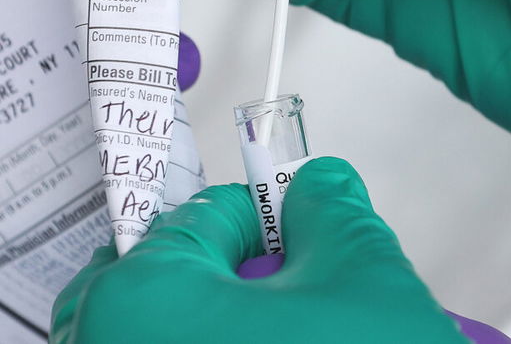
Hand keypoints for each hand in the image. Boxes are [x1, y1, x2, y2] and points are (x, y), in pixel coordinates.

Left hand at [52, 158, 467, 343]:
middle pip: (167, 290)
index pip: (200, 220)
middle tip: (297, 291)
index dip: (264, 215)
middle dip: (236, 281)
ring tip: (309, 338)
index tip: (300, 222)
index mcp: (144, 301)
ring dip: (230, 332)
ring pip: (174, 342)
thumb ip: (336, 213)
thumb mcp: (365, 281)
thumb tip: (321, 184)